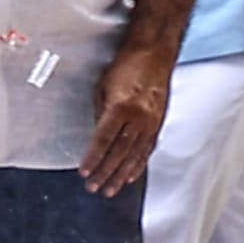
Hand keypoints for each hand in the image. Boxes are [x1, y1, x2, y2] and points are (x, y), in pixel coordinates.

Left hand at [81, 46, 171, 197]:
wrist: (155, 53)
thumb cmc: (127, 65)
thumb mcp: (103, 87)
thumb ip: (100, 113)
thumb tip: (96, 135)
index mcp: (121, 107)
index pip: (103, 140)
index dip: (93, 158)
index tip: (84, 173)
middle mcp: (139, 118)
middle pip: (119, 152)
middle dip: (106, 172)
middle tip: (95, 188)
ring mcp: (152, 122)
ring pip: (135, 155)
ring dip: (121, 174)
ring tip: (111, 189)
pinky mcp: (159, 123)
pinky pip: (148, 149)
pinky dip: (139, 164)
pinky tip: (131, 175)